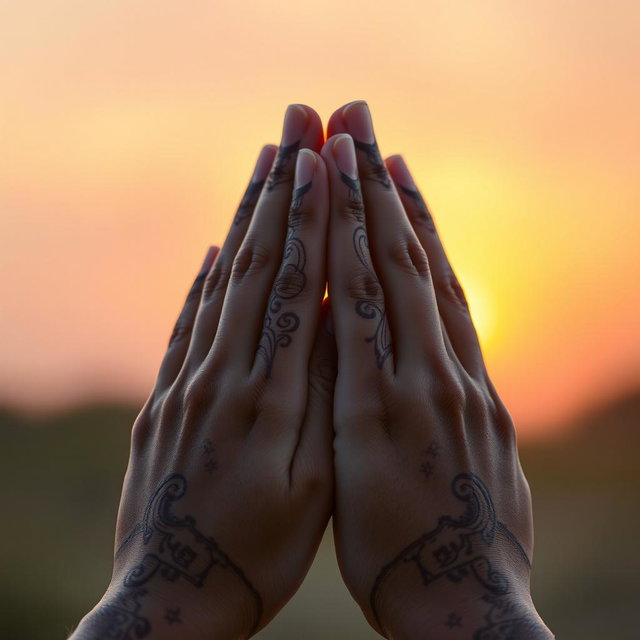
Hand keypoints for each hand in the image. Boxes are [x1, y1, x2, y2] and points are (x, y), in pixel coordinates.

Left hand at [71, 104, 336, 639]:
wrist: (173, 599)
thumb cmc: (257, 556)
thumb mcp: (309, 486)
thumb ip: (317, 399)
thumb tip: (330, 322)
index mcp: (267, 399)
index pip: (294, 288)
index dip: (311, 222)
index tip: (323, 161)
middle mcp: (223, 377)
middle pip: (254, 269)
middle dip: (279, 194)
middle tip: (293, 128)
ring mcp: (187, 385)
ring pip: (221, 285)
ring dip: (244, 220)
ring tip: (262, 164)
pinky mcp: (166, 400)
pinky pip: (187, 324)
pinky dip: (205, 279)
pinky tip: (213, 248)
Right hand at [322, 102, 552, 638]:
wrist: (459, 603)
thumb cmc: (384, 557)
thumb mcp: (344, 481)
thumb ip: (342, 399)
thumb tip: (331, 332)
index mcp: (380, 403)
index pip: (358, 288)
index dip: (341, 220)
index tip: (328, 160)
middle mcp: (427, 381)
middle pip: (399, 268)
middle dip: (373, 192)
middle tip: (355, 124)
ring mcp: (465, 386)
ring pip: (436, 284)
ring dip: (413, 217)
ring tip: (395, 160)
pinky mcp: (485, 399)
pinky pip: (464, 317)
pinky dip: (443, 268)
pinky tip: (432, 239)